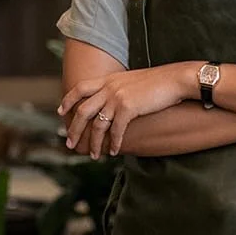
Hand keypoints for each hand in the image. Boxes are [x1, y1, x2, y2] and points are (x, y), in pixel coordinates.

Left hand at [59, 63, 193, 157]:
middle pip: (82, 110)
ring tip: (94, 155)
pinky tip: (114, 152)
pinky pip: (115, 130)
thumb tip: (112, 101)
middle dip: (74, 129)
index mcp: (108, 79)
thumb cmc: (159, 82)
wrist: (175, 79)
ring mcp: (117, 97)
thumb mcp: (132, 81)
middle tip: (70, 143)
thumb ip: (119, 89)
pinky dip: (113, 143)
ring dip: (94, 143)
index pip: (80, 88)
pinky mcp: (128, 107)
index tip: (61, 112)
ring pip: (97, 125)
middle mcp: (109, 87)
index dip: (68, 100)